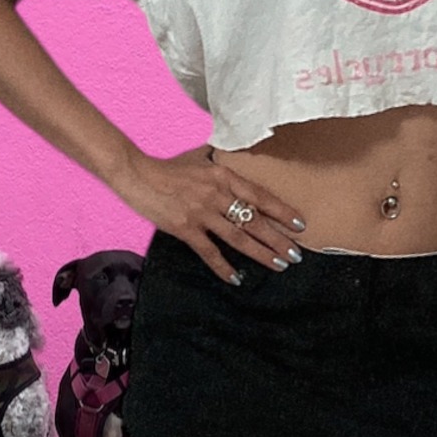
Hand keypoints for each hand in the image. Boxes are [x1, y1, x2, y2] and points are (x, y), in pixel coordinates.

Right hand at [111, 145, 306, 282]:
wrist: (138, 174)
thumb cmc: (169, 167)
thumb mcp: (201, 158)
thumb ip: (221, 163)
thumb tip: (235, 158)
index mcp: (224, 176)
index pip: (260, 196)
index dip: (281, 211)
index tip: (298, 223)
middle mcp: (217, 195)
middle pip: (254, 220)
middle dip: (278, 239)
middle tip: (296, 254)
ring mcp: (202, 213)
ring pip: (238, 237)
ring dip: (260, 253)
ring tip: (278, 265)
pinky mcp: (185, 229)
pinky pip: (209, 252)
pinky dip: (224, 267)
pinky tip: (236, 278)